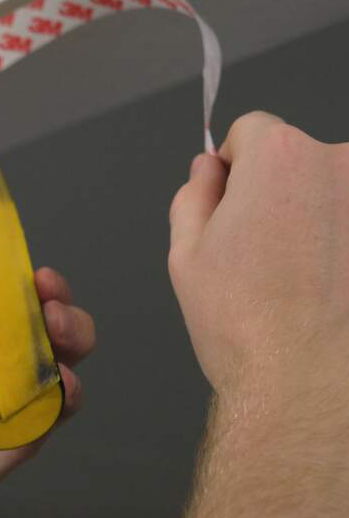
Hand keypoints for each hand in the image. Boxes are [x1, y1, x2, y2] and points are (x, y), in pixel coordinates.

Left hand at [0, 267, 93, 517]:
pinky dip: (32, 431)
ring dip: (56, 379)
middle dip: (51, 330)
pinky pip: (9, 453)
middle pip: (17, 351)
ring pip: (28, 399)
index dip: (11, 292)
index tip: (36, 279)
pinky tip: (41, 412)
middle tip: (58, 321)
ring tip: (60, 368)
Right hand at [168, 111, 348, 401]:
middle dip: (278, 193)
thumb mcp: (186, 254)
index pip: (252, 130)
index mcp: (280, 157)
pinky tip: (332, 291)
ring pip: (335, 195)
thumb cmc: (242, 323)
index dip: (233, 168)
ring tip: (302, 280)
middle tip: (262, 254)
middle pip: (299, 159)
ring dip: (319, 219)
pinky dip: (342, 247)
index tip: (230, 208)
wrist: (309, 387)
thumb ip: (194, 195)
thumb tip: (207, 170)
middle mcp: (342, 165)